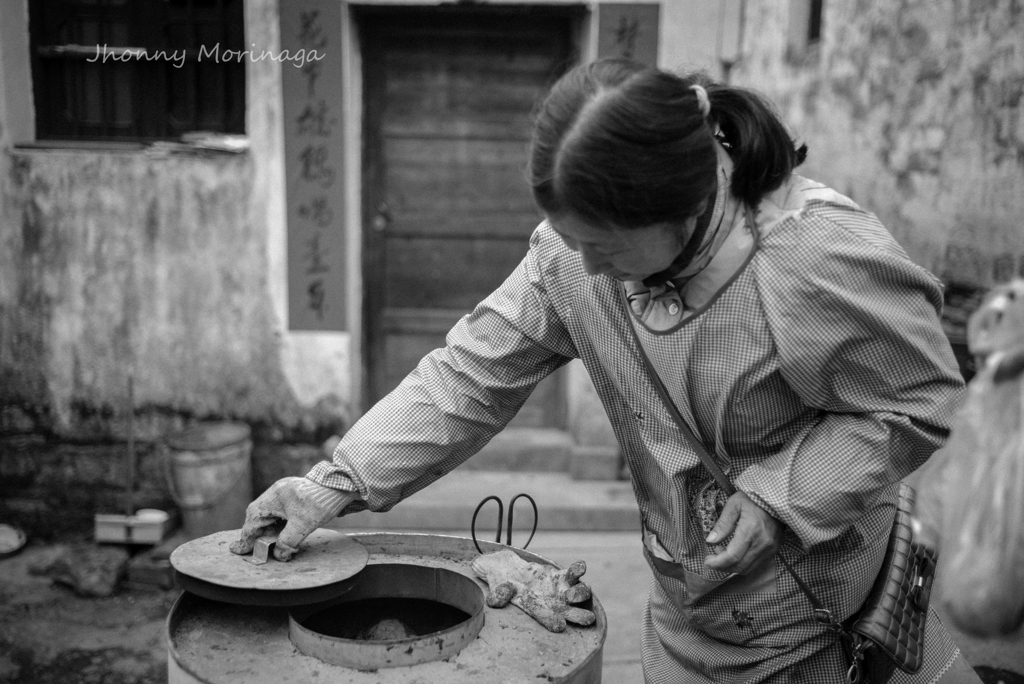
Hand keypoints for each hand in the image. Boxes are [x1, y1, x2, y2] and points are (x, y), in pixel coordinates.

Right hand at [228, 477, 357, 560]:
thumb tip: (279, 554)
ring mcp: (285, 493)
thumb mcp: (302, 526)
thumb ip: (287, 542)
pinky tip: (284, 534)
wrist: (342, 486)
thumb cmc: (321, 503)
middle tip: (255, 549)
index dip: (247, 538)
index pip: (253, 521)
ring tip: (270, 544)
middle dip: (257, 534)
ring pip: (269, 515)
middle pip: (258, 517)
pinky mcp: (294, 496)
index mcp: (273, 497)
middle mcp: (276, 493)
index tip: (239, 550)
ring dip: (269, 530)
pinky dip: (279, 524)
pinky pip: (280, 512)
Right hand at [472, 549, 595, 632]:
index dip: (551, 621)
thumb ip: (498, 594)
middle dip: (579, 615)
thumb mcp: (497, 589)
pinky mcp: (561, 576)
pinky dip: (577, 570)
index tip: (560, 626)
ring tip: (586, 590)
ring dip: (581, 593)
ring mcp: (559, 590)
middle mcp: (552, 604)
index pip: (545, 617)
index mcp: (536, 610)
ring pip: (575, 594)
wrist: (508, 571)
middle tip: (588, 618)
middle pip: (568, 612)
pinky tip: (581, 567)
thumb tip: (496, 599)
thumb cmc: (502, 585)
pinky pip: (571, 574)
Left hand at [704, 491, 782, 574]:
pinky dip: (743, 563)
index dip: (717, 563)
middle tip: (711, 559)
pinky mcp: (774, 550)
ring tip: (722, 553)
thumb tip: (710, 541)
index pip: (732, 556)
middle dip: (722, 567)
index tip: (707, 561)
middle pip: (739, 566)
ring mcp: (770, 548)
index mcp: (750, 530)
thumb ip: (722, 524)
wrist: (777, 498)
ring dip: (732, 566)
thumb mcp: (734, 505)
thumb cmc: (753, 498)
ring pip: (748, 568)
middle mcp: (762, 543)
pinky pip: (756, 564)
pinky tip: (735, 552)